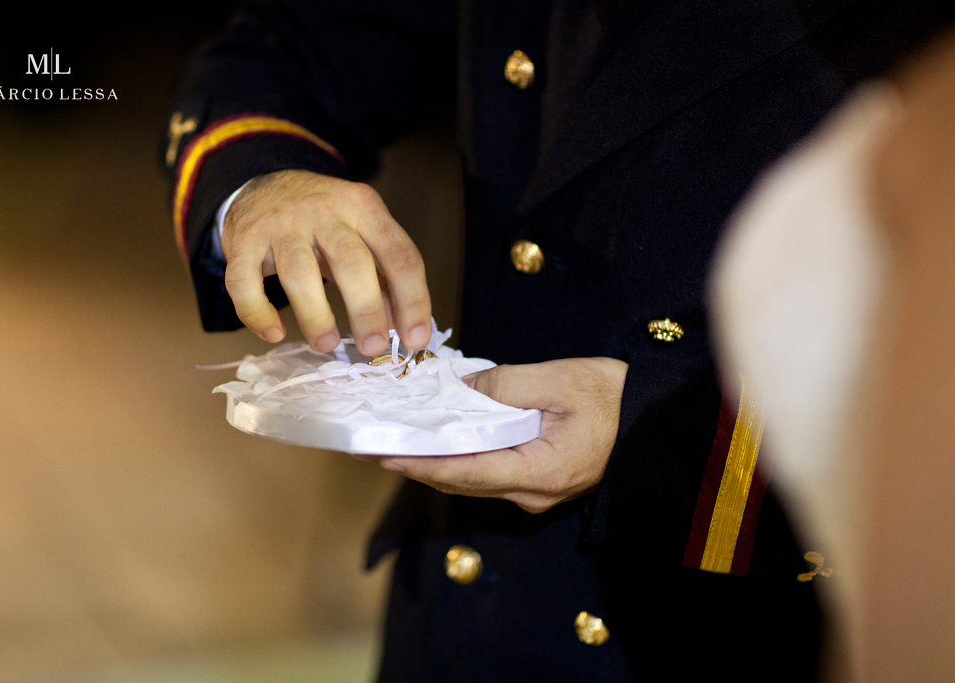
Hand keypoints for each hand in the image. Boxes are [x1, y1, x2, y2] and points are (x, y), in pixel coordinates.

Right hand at [221, 169, 431, 354]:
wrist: (264, 180)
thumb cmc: (321, 219)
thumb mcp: (360, 233)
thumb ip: (383, 277)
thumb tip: (400, 328)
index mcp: (363, 208)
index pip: (399, 254)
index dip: (412, 300)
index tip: (415, 338)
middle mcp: (324, 211)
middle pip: (351, 262)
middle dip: (365, 310)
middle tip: (372, 347)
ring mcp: (281, 223)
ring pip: (300, 273)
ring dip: (316, 316)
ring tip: (326, 345)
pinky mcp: (243, 239)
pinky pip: (245, 282)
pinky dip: (258, 313)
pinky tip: (274, 333)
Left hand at [368, 358, 628, 512]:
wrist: (661, 425)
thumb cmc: (618, 398)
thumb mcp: (560, 381)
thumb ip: (504, 386)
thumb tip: (459, 389)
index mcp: (538, 472)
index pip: (461, 471)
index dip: (416, 463)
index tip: (378, 453)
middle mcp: (532, 492)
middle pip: (460, 480)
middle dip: (414, 462)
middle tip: (371, 444)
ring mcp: (537, 491)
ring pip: (472, 478)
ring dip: (434, 460)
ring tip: (395, 439)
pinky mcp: (540, 479)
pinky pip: (489, 471)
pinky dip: (460, 455)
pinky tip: (440, 437)